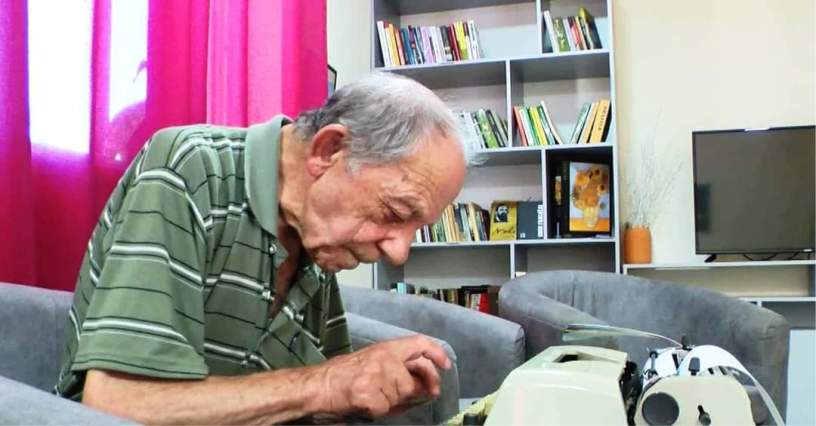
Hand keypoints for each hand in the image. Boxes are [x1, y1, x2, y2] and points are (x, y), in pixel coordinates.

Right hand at [306, 335, 451, 417]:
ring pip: (401, 397)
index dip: (436, 353)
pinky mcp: (368, 396)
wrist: (315, 386)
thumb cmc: (340, 374)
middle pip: (414, 380)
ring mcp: (376, 378)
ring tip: (372, 397)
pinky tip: (364, 405)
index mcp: (384, 348)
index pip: (419, 343)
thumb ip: (397, 366)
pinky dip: (377, 412)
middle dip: (414, 392)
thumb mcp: (370, 361)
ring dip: (391, 403)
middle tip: (409, 396)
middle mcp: (382, 359)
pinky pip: (386, 410)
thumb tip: (426, 384)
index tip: (445, 365)